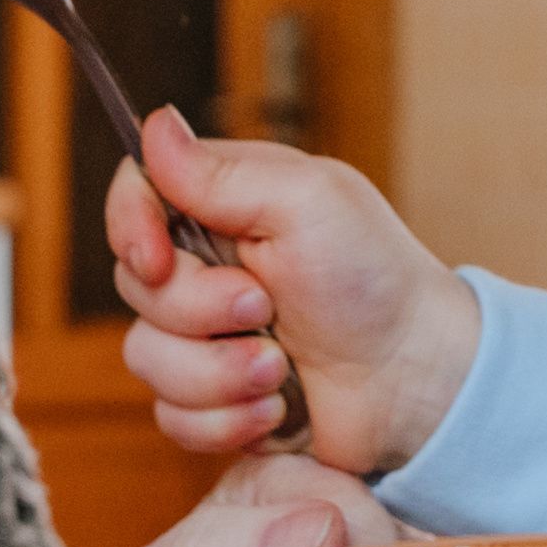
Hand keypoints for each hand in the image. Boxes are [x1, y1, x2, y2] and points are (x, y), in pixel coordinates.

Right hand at [108, 112, 480, 475]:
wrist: (416, 380)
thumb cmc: (376, 280)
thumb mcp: (309, 203)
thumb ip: (223, 174)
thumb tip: (154, 127)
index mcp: (224, 204)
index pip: (135, 195)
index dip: (130, 228)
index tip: (156, 260)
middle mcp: (207, 266)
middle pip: (135, 286)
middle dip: (199, 312)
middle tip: (265, 309)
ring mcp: (207, 335)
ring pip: (146, 359)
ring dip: (217, 373)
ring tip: (280, 370)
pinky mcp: (215, 397)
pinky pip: (172, 417)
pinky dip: (225, 420)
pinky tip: (276, 409)